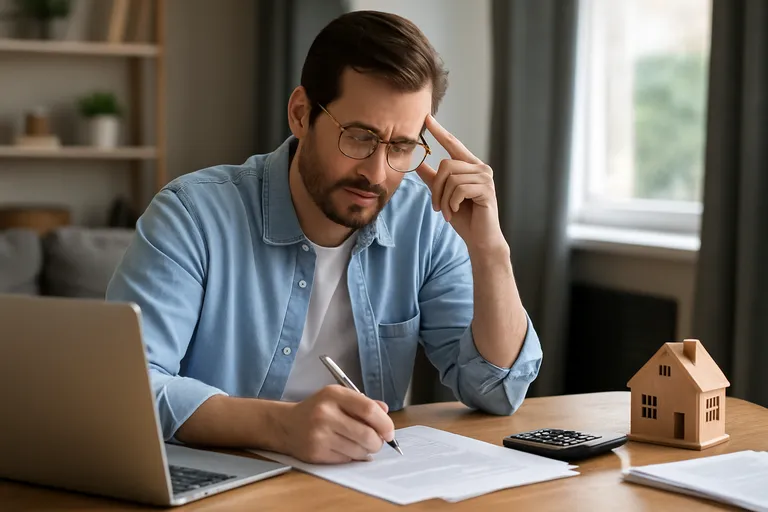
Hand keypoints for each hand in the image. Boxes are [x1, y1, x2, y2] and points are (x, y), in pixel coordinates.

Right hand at [277, 385, 393, 463]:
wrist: (286, 425)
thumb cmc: (317, 410)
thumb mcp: (338, 397)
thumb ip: (363, 403)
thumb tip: (385, 412)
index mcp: (334, 395)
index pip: (369, 410)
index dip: (385, 423)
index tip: (389, 432)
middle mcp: (326, 414)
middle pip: (367, 434)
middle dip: (378, 442)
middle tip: (377, 442)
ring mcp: (320, 435)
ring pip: (359, 450)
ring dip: (365, 451)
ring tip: (358, 444)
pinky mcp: (316, 453)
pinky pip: (347, 460)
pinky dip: (352, 457)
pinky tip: (344, 448)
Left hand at [416, 115, 505, 252]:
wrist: (480, 239)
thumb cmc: (464, 217)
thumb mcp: (444, 195)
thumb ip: (433, 179)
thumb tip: (417, 163)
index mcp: (470, 166)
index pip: (453, 144)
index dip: (439, 131)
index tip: (427, 117)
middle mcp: (480, 168)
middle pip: (446, 165)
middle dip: (436, 189)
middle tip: (438, 207)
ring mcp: (485, 178)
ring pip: (451, 179)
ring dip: (444, 199)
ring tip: (448, 212)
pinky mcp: (487, 189)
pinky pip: (458, 189)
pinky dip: (452, 203)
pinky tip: (457, 212)